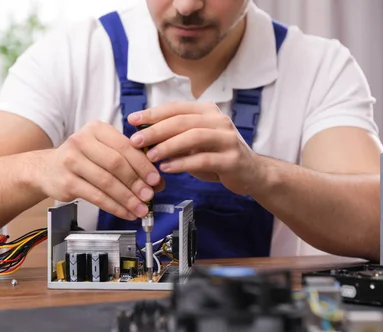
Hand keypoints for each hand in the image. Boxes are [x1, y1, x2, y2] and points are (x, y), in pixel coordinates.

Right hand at [36, 120, 163, 219]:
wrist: (46, 169)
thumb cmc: (81, 159)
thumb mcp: (101, 149)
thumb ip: (127, 160)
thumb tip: (156, 181)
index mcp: (96, 129)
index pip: (125, 146)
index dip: (143, 165)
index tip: (156, 180)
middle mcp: (82, 141)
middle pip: (116, 164)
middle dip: (136, 182)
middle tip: (150, 196)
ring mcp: (72, 161)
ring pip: (107, 182)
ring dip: (127, 198)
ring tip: (141, 209)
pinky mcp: (67, 182)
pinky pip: (97, 196)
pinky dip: (115, 207)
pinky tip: (126, 213)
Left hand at [127, 101, 264, 195]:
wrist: (251, 173)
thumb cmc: (215, 156)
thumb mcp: (193, 143)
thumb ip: (173, 136)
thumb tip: (141, 135)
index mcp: (207, 111)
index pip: (175, 108)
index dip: (152, 113)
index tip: (131, 120)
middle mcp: (219, 121)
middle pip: (182, 121)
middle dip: (155, 130)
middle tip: (136, 141)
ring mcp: (227, 139)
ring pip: (193, 137)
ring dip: (168, 146)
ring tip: (150, 157)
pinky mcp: (232, 159)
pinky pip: (203, 159)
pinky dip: (182, 163)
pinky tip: (166, 168)